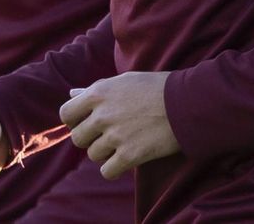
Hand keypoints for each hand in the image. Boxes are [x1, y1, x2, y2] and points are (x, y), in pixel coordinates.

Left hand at [59, 71, 178, 178]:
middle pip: (77, 138)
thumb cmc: (157, 88)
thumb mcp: (124, 81)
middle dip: (90, 139)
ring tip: (123, 143)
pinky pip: (107, 172)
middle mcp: (102, 114)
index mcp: (98, 92)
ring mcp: (116, 136)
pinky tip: (127, 159)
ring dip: (105, 153)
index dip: (75, 121)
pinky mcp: (130, 155)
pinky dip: (114, 169)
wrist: (188, 103)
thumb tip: (72, 93)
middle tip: (109, 135)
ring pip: (93, 155)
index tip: (87, 123)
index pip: (66, 114)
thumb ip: (95, 89)